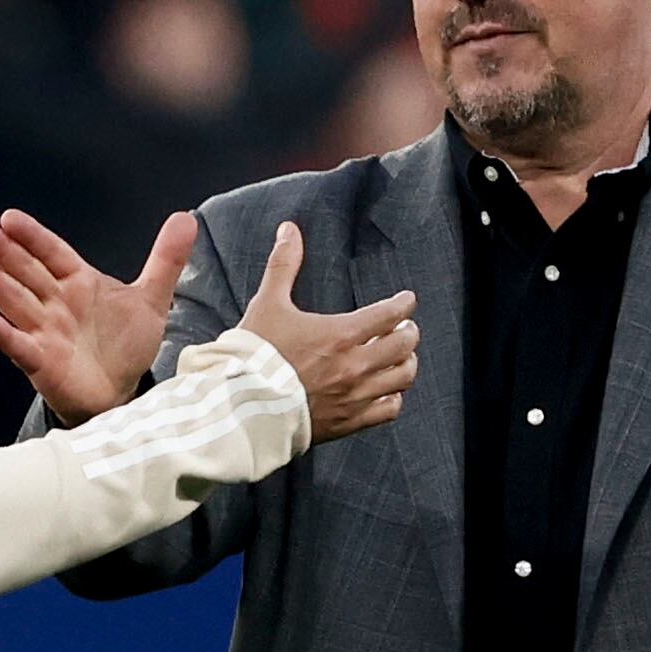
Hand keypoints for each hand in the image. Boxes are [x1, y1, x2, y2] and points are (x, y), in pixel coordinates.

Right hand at [0, 207, 193, 420]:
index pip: (52, 254)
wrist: (122, 392)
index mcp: (78, 283)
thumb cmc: (125, 344)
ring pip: (15, 302)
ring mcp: (44, 332)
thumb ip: (166, 259)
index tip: (9, 218)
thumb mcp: (151, 298)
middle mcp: (55, 304)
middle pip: (25, 272)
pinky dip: (4, 335)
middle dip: (2, 251)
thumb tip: (185, 218)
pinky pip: (19, 347)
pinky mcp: (41, 363)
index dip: (32, 237)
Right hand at [235, 221, 418, 440]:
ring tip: (400, 358)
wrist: (241, 404)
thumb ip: (283, 265)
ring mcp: (354, 395)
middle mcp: (355, 365)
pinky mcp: (348, 421)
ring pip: (403, 377)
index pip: (391, 314)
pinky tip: (385, 391)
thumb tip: (289, 229)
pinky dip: (392, 398)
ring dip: (405, 364)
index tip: (406, 300)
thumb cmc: (254, 354)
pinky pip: (388, 410)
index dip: (404, 304)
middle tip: (404, 328)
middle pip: (405, 345)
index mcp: (341, 334)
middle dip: (409, 332)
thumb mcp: (267, 304)